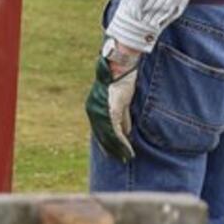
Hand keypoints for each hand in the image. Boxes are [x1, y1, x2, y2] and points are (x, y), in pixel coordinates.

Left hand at [85, 41, 139, 160]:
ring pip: (109, 136)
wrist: (122, 63)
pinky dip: (123, 143)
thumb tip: (127, 131)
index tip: (114, 153)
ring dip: (118, 149)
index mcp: (94, 106)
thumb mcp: (122, 101)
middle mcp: (94, 109)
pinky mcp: (111, 109)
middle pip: (102, 135)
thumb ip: (123, 116)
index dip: (107, 142)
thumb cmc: (122, 78)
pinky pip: (116, 131)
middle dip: (112, 149)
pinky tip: (129, 150)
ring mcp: (101, 110)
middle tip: (121, 160)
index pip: (99, 129)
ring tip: (126, 158)